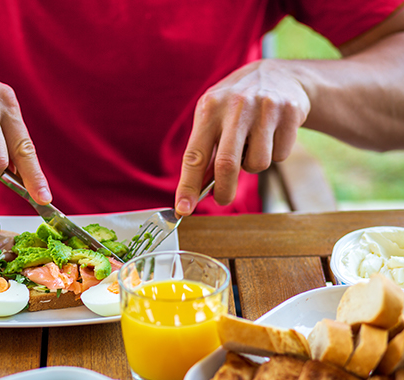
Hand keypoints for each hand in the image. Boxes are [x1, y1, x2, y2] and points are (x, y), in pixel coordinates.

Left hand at [174, 59, 309, 215]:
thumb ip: (205, 150)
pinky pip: (279, 155)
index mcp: (209, 108)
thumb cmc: (236, 106)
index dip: (188, 185)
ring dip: (253, 165)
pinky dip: (274, 154)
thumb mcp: (214, 117)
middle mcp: (236, 105)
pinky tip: (272, 134)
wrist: (279, 75)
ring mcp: (265, 107)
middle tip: (222, 200)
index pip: (194, 155)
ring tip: (253, 145)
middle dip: (223, 190)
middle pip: (226, 164)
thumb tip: (197, 192)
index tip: (183, 209)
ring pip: (257, 163)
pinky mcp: (291, 112)